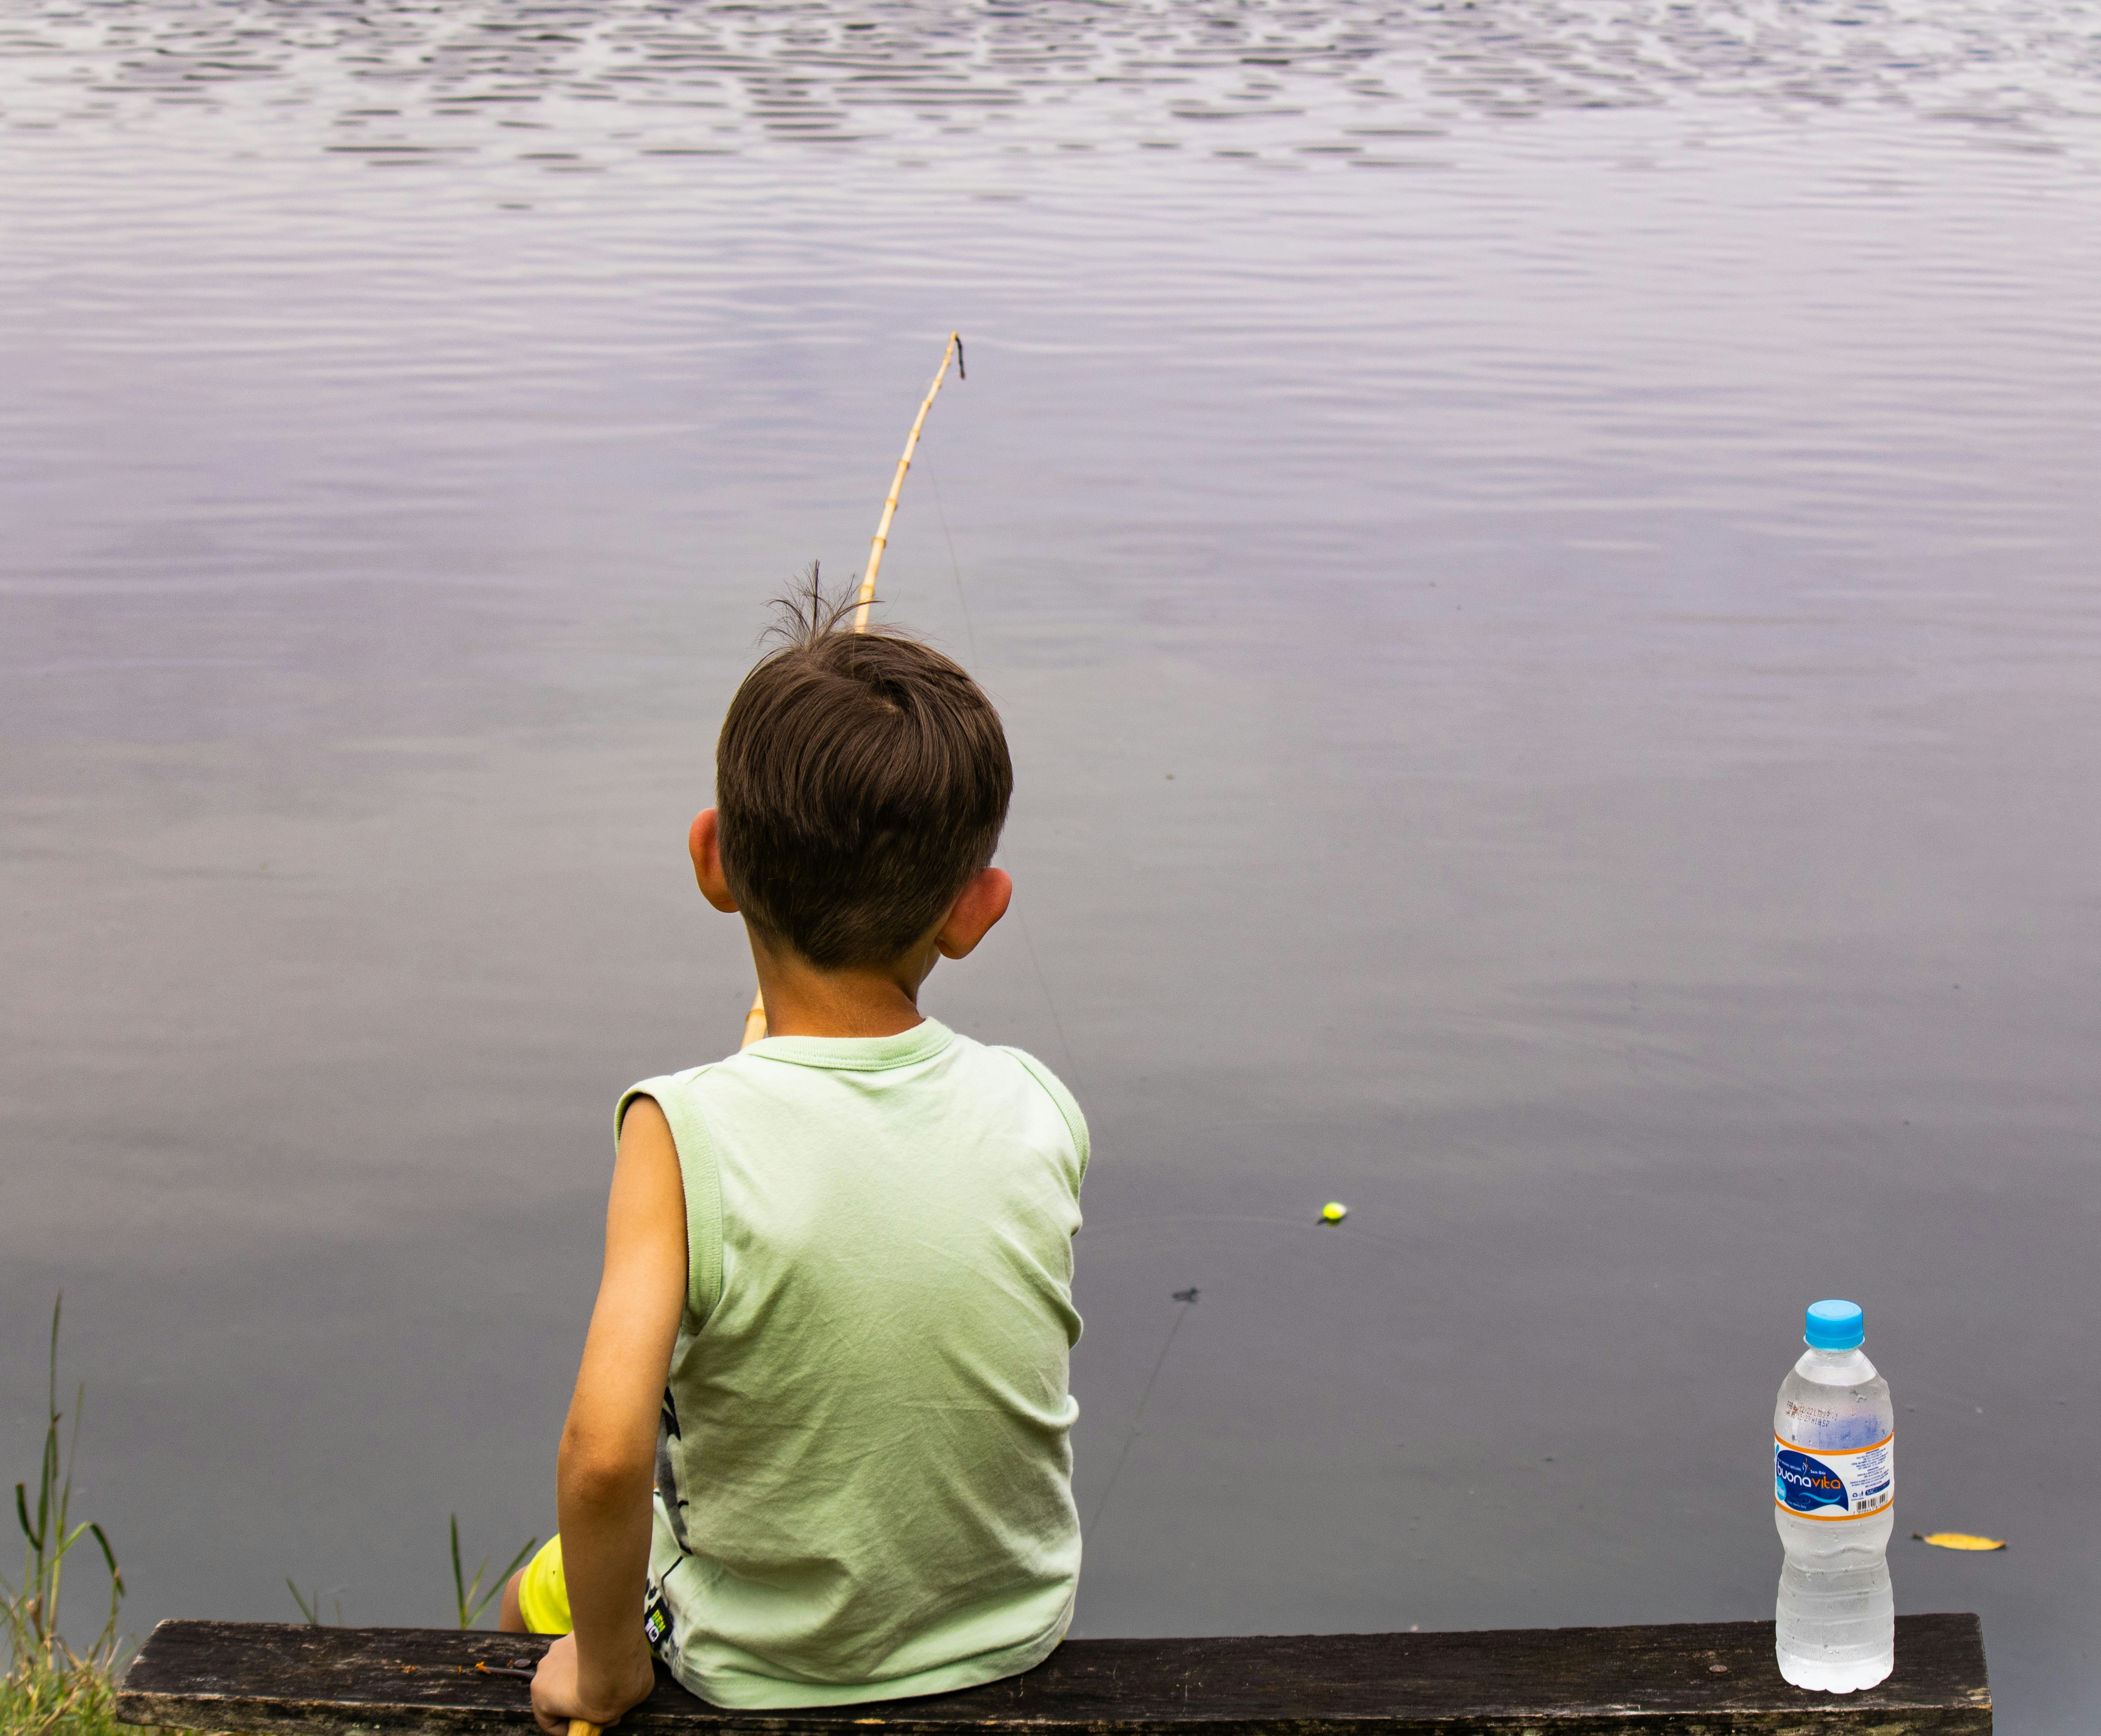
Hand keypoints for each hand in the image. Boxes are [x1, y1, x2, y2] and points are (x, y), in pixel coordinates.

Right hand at [529, 1633, 656, 1735]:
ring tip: (610, 1680)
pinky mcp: (576, 1629)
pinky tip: (614, 1659)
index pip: (549, 1721)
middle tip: (601, 1703)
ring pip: (569, 1668)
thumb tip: (609, 1714)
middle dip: (578, 1698)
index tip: (588, 1727)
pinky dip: (594, 1656)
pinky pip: (583, 1649)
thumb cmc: (607, 1694)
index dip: (568, 1728)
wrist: (621, 1655)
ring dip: (585, 1674)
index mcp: (541, 1695)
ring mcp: (558, 1646)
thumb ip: (597, 1720)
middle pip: (558, 1691)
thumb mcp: (602, 1720)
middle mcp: (544, 1668)